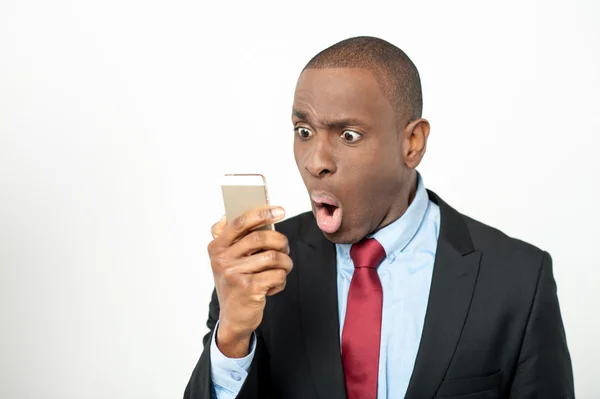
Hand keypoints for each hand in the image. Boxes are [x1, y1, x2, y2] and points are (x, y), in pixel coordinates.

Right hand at [207, 206, 292, 357]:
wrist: (233, 317)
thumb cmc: (235, 283)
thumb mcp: (226, 259)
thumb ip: (230, 237)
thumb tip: (237, 213)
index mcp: (216, 247)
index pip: (239, 222)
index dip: (261, 213)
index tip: (279, 210)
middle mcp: (222, 259)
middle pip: (260, 237)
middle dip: (280, 240)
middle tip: (285, 247)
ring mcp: (234, 274)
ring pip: (273, 257)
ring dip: (284, 262)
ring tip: (282, 268)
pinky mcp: (248, 289)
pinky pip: (277, 275)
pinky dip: (281, 280)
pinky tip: (273, 285)